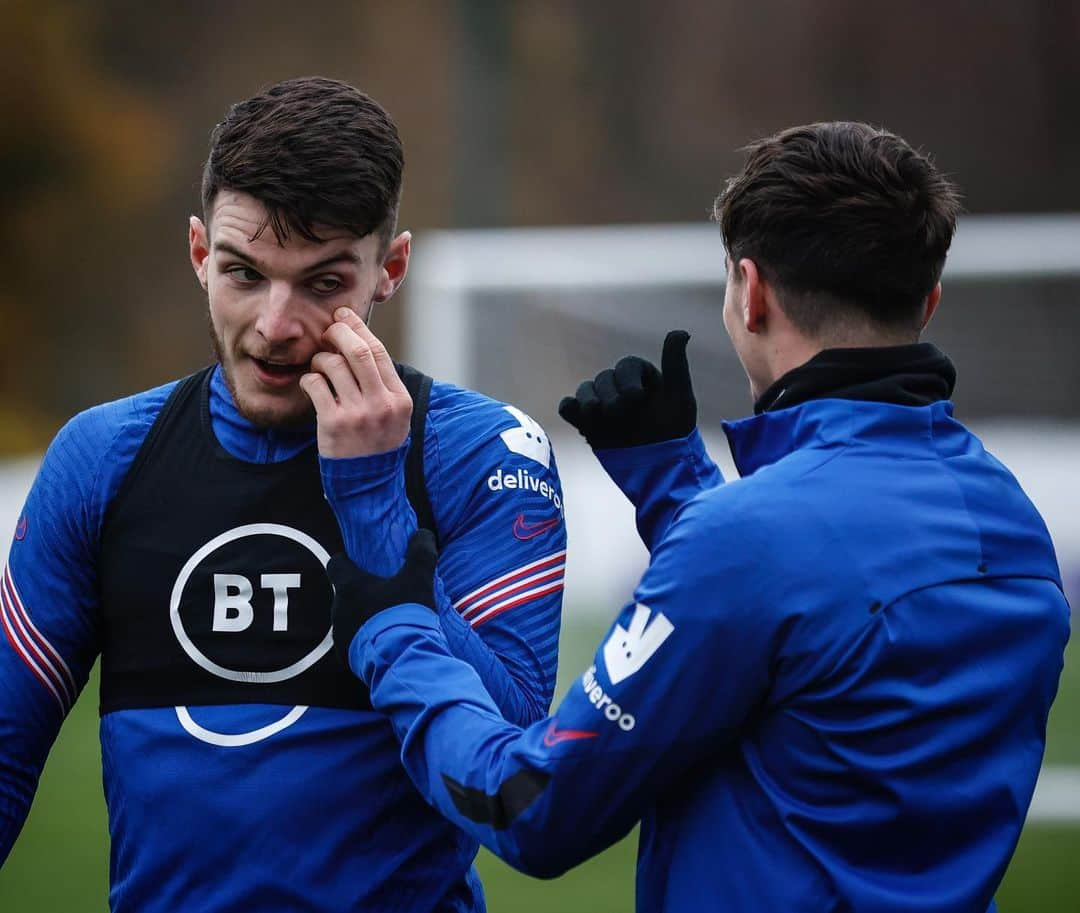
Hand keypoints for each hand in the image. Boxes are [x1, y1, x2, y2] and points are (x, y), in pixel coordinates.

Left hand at [300, 307, 412, 457]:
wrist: (368, 485)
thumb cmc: (377, 445)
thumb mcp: (394, 416)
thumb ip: (383, 385)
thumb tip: (360, 343)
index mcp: (400, 399)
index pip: (379, 352)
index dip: (358, 329)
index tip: (344, 317)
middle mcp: (382, 404)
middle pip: (358, 351)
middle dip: (339, 332)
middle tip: (328, 330)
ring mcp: (358, 414)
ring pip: (333, 365)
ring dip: (320, 358)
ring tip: (319, 365)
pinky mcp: (333, 424)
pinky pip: (315, 385)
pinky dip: (309, 379)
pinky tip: (311, 385)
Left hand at [327, 529, 437, 667]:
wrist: (401, 660)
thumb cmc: (405, 614)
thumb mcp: (419, 579)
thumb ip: (421, 553)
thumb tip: (423, 533)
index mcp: (350, 587)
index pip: (335, 564)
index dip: (345, 560)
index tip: (358, 561)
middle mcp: (338, 610)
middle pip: (345, 594)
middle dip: (361, 593)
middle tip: (385, 593)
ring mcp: (341, 636)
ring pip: (349, 620)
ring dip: (364, 618)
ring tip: (388, 622)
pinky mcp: (347, 658)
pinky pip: (354, 644)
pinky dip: (367, 640)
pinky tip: (386, 643)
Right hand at [558, 330, 695, 448]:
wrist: (659, 468)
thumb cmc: (673, 431)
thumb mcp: (679, 396)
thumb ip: (676, 364)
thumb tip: (681, 331)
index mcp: (641, 377)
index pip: (626, 365)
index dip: (628, 380)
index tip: (638, 398)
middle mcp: (619, 387)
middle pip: (603, 378)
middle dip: (611, 396)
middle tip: (622, 414)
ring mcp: (601, 405)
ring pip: (584, 391)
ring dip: (590, 402)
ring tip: (600, 416)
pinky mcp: (586, 423)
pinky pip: (568, 408)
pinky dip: (570, 409)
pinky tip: (580, 418)